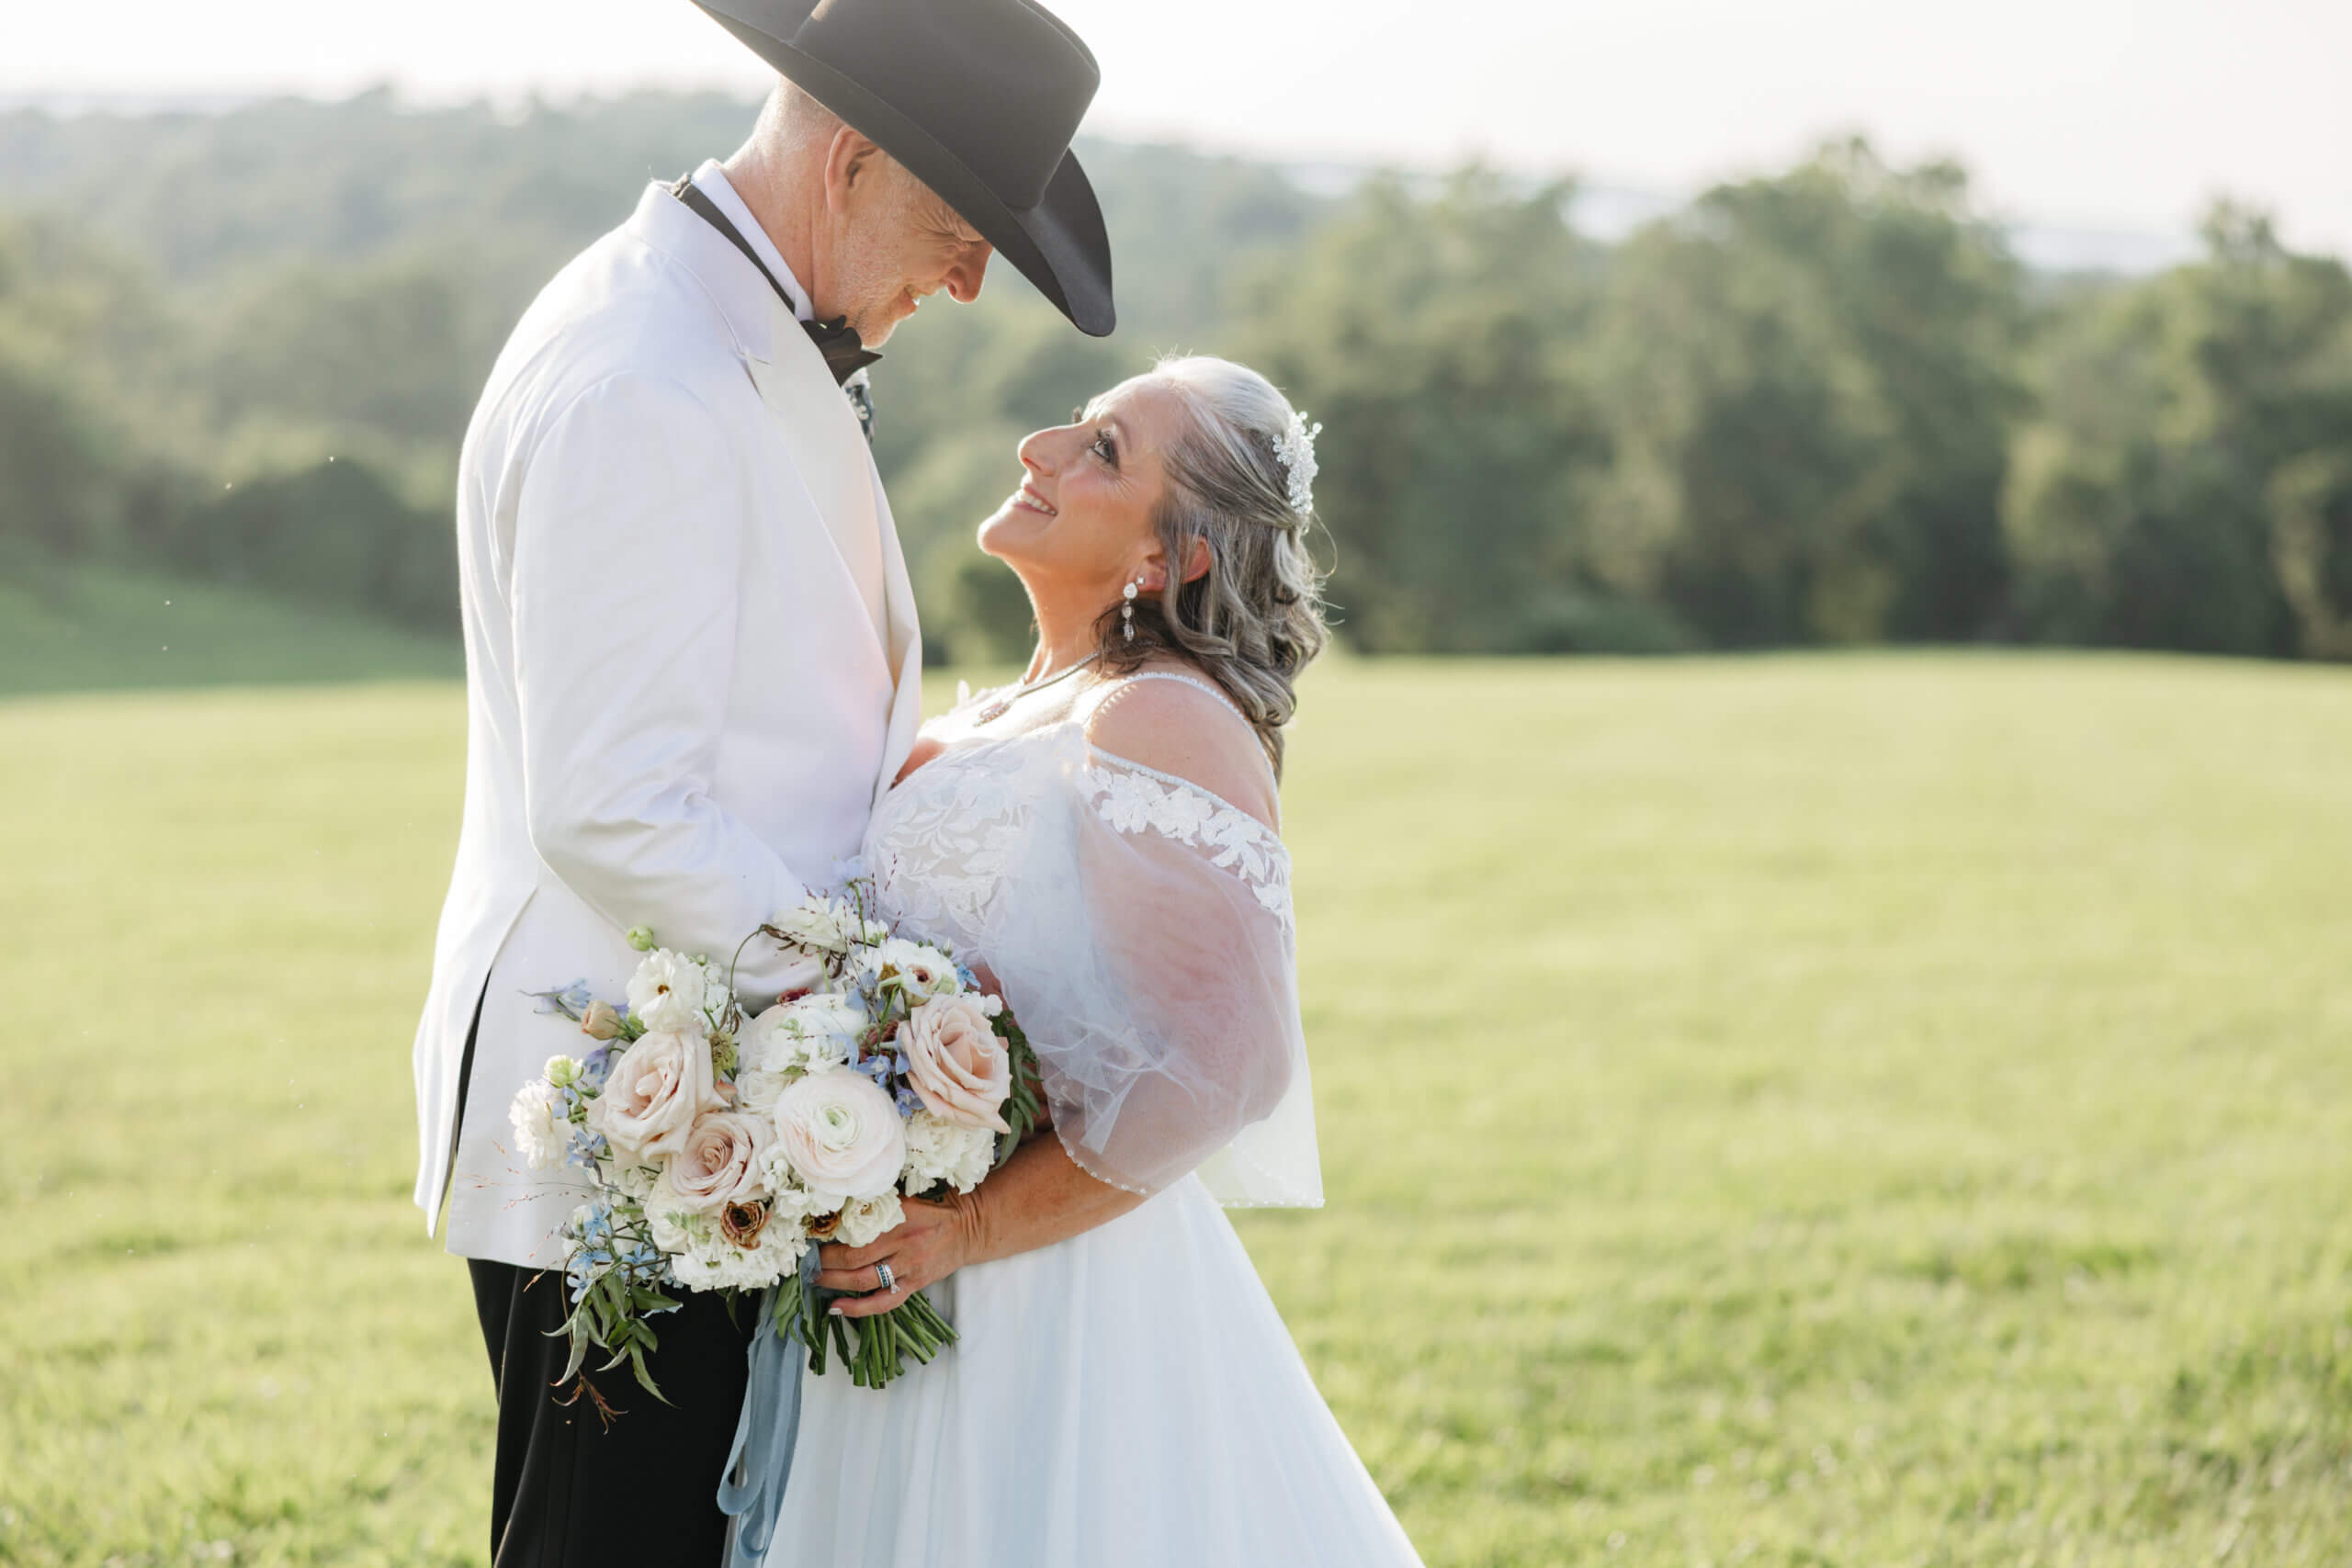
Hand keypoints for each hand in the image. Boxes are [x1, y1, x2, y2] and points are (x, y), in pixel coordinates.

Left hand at [815, 1192, 983, 1319]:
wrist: (970, 1226)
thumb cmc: (934, 1207)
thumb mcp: (906, 1197)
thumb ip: (877, 1203)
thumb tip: (838, 1207)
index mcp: (899, 1217)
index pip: (855, 1233)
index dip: (829, 1239)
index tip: (810, 1238)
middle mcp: (903, 1244)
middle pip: (854, 1260)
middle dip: (825, 1263)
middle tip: (806, 1262)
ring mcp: (910, 1268)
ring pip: (864, 1282)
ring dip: (834, 1283)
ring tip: (814, 1280)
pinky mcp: (915, 1285)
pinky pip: (883, 1302)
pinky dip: (858, 1308)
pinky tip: (836, 1308)